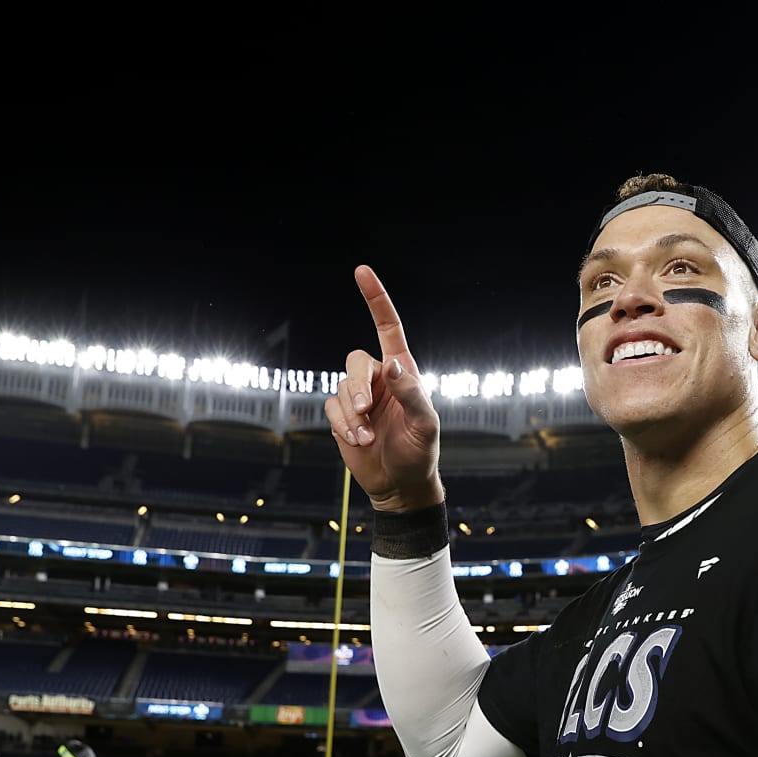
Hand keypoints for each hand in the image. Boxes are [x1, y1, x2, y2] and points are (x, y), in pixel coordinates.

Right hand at [324, 266, 444, 512]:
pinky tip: (359, 442)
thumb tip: (392, 366)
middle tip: (366, 412)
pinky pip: (331, 410)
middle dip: (357, 387)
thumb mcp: (426, 426)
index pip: (387, 327)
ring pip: (341, 389)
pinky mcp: (342, 417)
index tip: (361, 271)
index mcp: (402, 371)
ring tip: (368, 438)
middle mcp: (379, 379)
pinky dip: (344, 427)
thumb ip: (412, 395)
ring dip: (353, 417)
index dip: (375, 299)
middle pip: (354, 361)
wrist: (400, 484)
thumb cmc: (420, 452)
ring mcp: (358, 397)